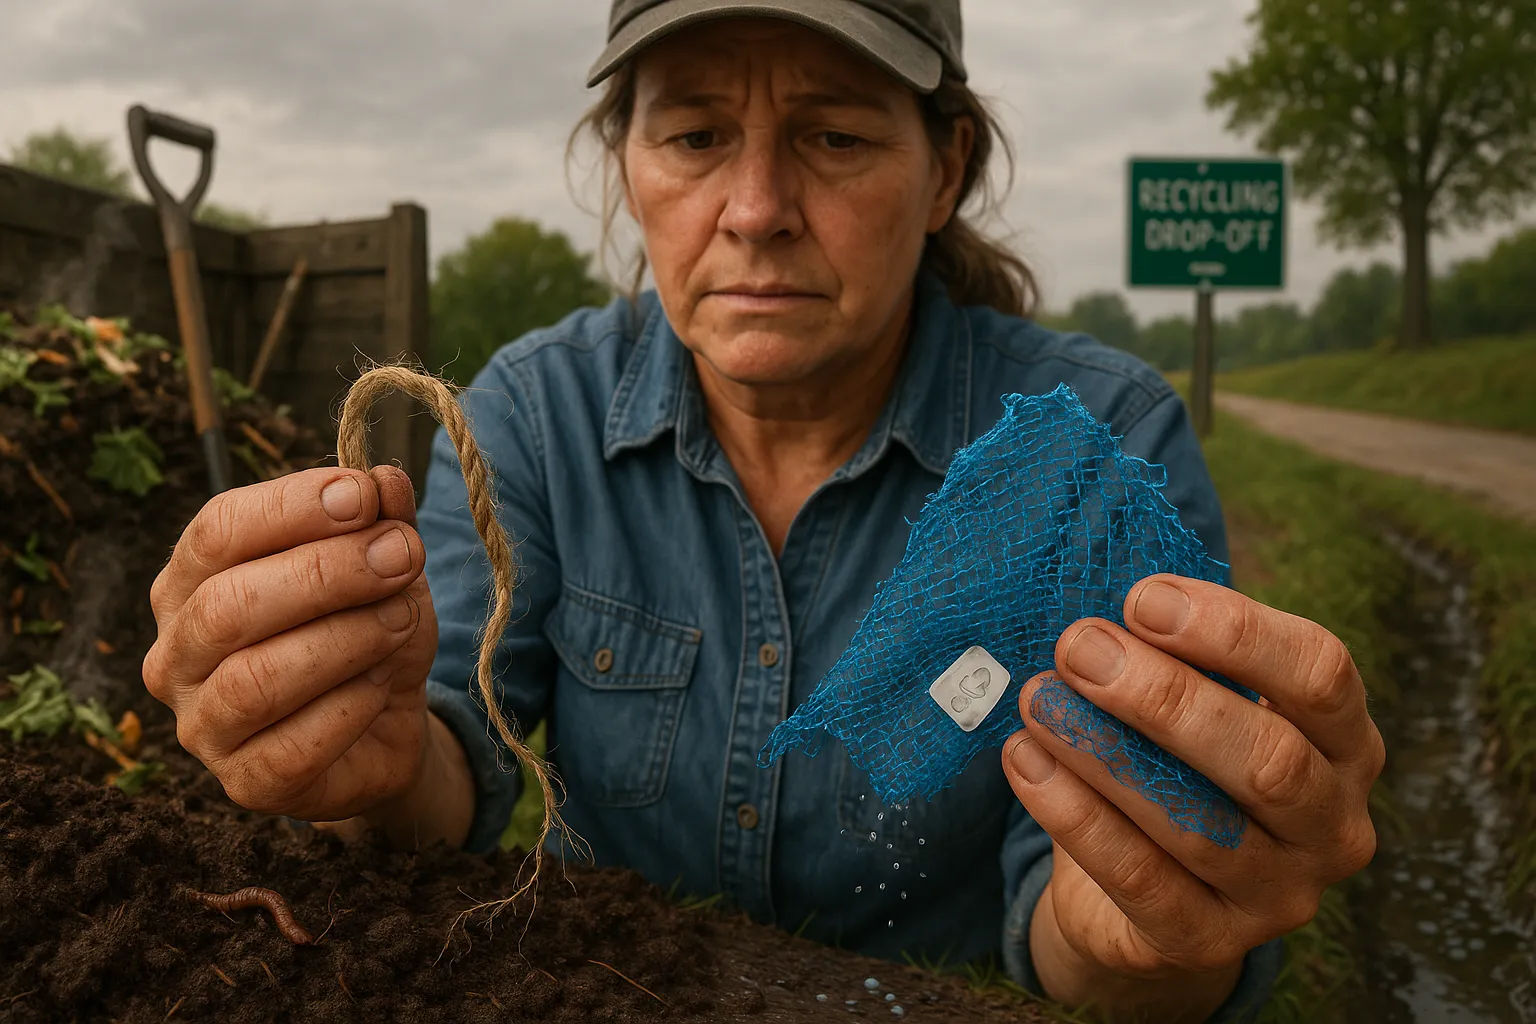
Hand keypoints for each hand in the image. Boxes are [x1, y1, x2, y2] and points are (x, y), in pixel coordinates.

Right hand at [143, 466, 439, 822]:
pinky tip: (384, 684)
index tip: (364, 495)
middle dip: (325, 572)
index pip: (216, 531)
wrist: (388, 725)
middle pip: (228, 604)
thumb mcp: (385, 566)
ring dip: (346, 639)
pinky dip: (351, 706)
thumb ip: (381, 522)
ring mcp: (203, 725)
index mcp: (192, 582)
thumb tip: (384, 480)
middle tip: (401, 556)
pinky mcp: (246, 783)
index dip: (291, 507)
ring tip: (403, 618)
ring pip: (254, 679)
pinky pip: (291, 746)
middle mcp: (177, 653)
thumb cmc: (368, 632)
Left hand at [1001, 575, 1382, 1017]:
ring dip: (1104, 753)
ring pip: (1198, 823)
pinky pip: (1139, 879)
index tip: (1142, 599)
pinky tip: (1024, 760)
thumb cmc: (1174, 765)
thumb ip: (1170, 656)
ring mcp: (1280, 895)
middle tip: (1077, 647)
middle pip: (1267, 758)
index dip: (1234, 631)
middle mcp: (1334, 824)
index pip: (1320, 674)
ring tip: (1038, 700)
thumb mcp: (1193, 705)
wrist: (1142, 895)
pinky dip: (1074, 815)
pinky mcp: (1209, 944)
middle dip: (1164, 697)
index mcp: (1344, 742)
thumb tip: (1097, 605)